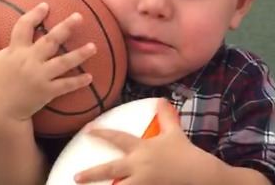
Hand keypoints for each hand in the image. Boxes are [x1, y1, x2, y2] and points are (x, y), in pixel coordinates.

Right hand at [0, 3, 96, 120]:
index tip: (46, 5)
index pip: (24, 27)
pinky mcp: (47, 91)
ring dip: (79, 54)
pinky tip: (90, 77)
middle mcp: (29, 60)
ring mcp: (40, 76)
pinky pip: (65, 86)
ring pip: (63, 63)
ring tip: (94, 46)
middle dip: (65, 27)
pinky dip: (78, 82)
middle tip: (79, 16)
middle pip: (50, 41)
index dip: (34, 15)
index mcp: (15, 51)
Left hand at [74, 99, 199, 184]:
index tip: (87, 130)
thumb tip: (161, 99)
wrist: (198, 173)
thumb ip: (165, 116)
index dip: (102, 134)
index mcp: (142, 148)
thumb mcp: (173, 131)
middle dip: (92, 174)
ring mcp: (143, 183)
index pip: (118, 139)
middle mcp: (139, 166)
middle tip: (76, 177)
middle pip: (111, 171)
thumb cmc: (184, 152)